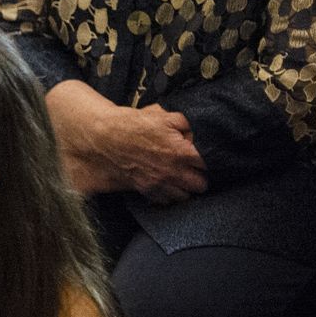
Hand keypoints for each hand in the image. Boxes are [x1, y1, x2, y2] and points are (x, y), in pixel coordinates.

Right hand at [75, 105, 207, 202]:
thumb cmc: (133, 125)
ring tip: (183, 178)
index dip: (211, 160)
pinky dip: (169, 195)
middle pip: (201, 185)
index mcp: (181, 152)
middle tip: (197, 168)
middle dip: (201, 176)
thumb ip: (185, 123)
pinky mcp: (146, 190)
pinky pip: (166, 201)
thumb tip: (197, 129)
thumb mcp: (163, 115)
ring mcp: (159, 184)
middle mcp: (173, 172)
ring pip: (185, 197)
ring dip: (186, 188)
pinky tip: (168, 184)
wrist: (105, 138)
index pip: (209, 164)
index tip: (207, 156)